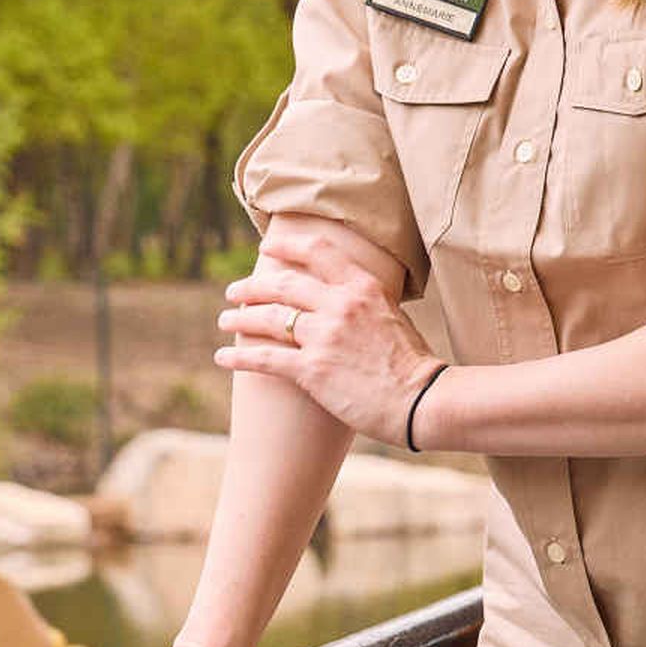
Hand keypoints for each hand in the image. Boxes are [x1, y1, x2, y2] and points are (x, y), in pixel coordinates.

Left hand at [218, 226, 444, 442]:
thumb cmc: (411, 363)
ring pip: (269, 319)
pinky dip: (239, 356)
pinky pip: (265, 358)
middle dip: (252, 287)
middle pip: (282, 285)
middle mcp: (340, 305)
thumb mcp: (392, 315)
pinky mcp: (312, 370)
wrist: (422, 399)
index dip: (286, 247)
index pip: (317, 251)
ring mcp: (324, 336)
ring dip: (240, 319)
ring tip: (225, 321)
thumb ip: (363, 301)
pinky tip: (223, 356)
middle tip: (234, 291)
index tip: (266, 249)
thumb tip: (344, 296)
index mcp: (362, 287)